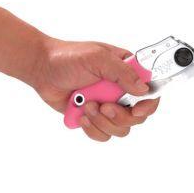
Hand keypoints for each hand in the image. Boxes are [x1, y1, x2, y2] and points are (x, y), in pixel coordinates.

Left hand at [34, 39, 159, 140]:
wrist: (42, 69)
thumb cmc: (69, 57)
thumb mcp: (98, 58)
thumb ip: (122, 72)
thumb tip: (143, 89)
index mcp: (127, 72)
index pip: (150, 91)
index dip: (148, 104)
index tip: (137, 110)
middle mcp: (120, 91)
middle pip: (136, 117)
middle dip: (119, 116)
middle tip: (104, 106)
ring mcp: (107, 106)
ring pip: (120, 129)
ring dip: (102, 121)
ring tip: (86, 106)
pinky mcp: (93, 118)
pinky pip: (102, 135)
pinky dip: (92, 128)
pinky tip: (81, 114)